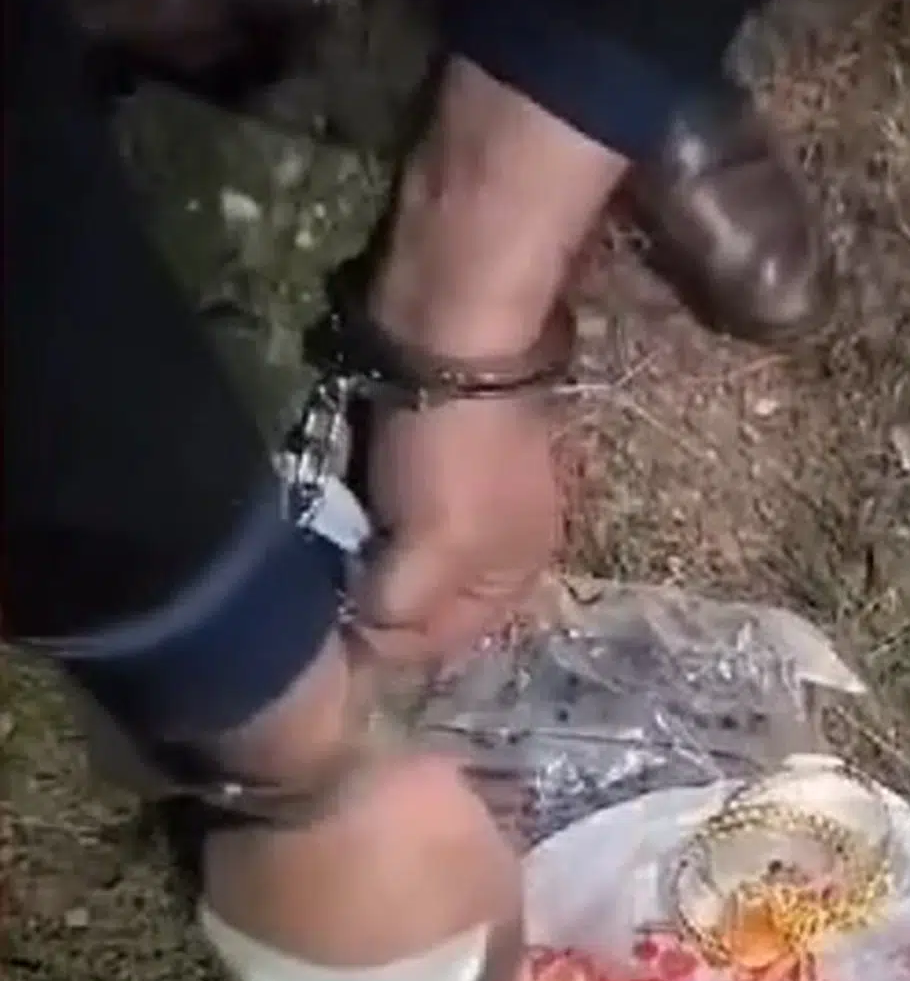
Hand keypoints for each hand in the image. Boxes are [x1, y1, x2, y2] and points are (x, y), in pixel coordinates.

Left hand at [351, 57, 625, 665]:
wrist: (456, 334)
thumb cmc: (452, 452)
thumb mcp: (431, 549)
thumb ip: (399, 610)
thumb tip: (366, 638)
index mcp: (514, 581)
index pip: (439, 646)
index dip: (382, 645)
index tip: (329, 629)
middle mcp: (500, 551)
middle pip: (425, 604)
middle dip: (376, 600)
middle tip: (325, 589)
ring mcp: (473, 503)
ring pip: (407, 559)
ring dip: (367, 558)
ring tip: (327, 550)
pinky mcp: (442, 460)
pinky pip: (395, 513)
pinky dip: (367, 517)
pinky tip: (341, 508)